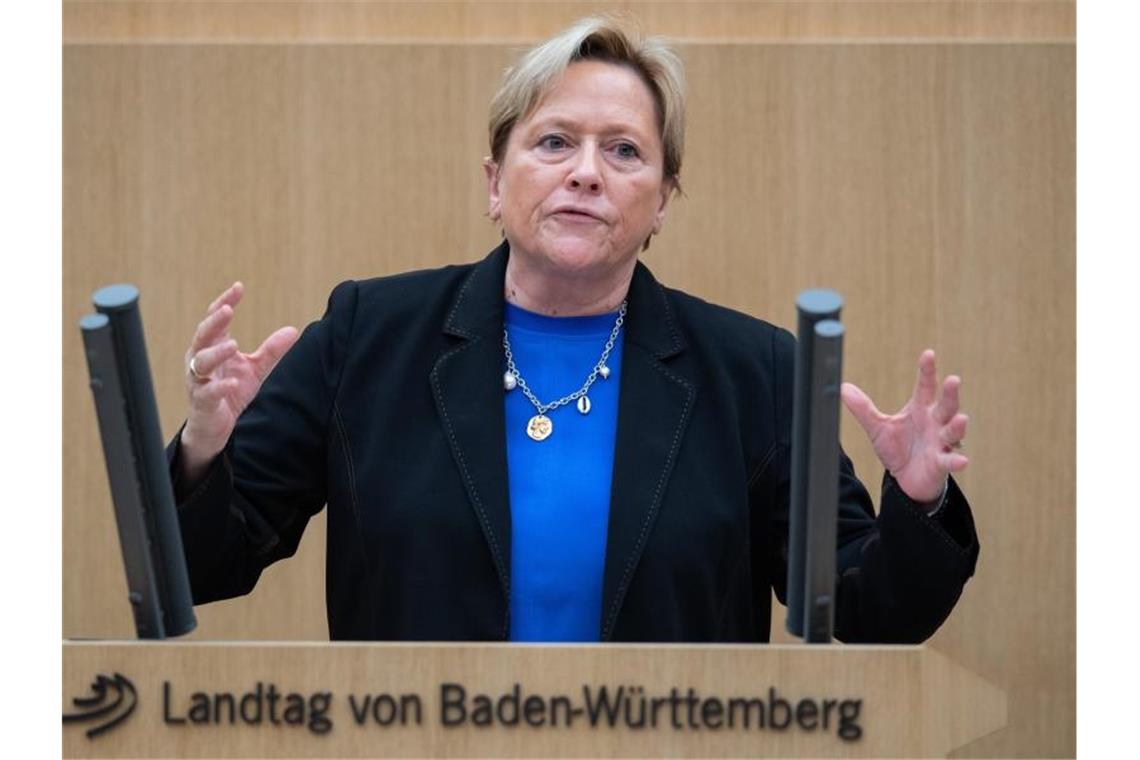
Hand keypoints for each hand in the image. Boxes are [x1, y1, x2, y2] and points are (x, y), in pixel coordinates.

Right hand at [179, 282, 298, 481]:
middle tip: (227, 309)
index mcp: (212, 348)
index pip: (215, 319)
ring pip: (200, 362)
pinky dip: (219, 387)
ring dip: (216, 352)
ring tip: (234, 344)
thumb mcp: (254, 369)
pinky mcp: (202, 402)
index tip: (238, 287)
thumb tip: (293, 330)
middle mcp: (200, 360)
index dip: (224, 302)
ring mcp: (198, 381)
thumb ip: (271, 350)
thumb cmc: (230, 393)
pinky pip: (207, 393)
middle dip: (214, 322)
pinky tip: (231, 383)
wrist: (215, 427)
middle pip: (202, 335)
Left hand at [840, 350, 968, 503]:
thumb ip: (863, 409)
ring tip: (961, 419)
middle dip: (950, 393)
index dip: (927, 370)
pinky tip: (962, 461)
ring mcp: (941, 443)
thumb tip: (843, 388)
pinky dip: (956, 461)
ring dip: (957, 426)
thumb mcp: (878, 427)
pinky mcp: (942, 463)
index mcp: (921, 409)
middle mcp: (935, 423)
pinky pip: (950, 461)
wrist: (907, 479)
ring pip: (953, 431)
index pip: (926, 386)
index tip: (928, 354)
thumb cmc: (898, 448)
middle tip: (954, 379)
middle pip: (946, 405)